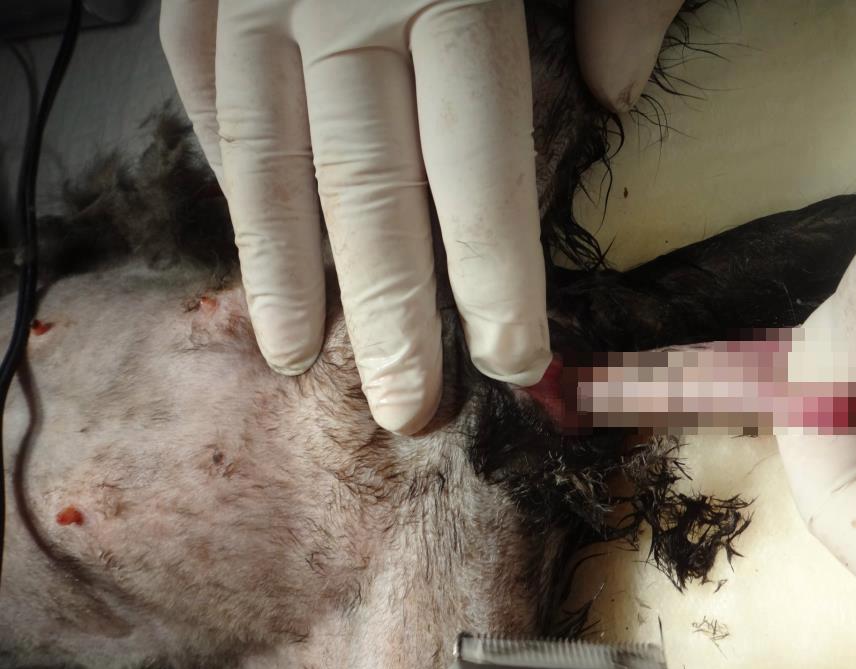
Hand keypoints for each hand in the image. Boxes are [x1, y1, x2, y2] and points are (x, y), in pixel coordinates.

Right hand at [159, 0, 685, 432]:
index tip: (512, 362)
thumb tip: (615, 91)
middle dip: (386, 312)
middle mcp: (340, 0)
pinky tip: (250, 238)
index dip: (494, 275)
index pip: (477, 165)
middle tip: (401, 407)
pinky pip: (206, 87)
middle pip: (366, 187)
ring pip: (266, 156)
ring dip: (284, 270)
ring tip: (298, 360)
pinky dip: (226, 169)